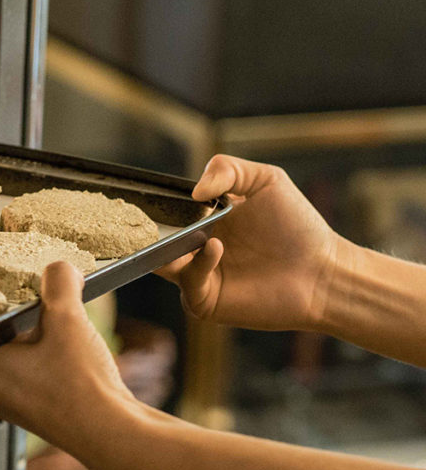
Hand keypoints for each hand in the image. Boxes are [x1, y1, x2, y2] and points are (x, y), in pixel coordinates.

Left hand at [0, 262, 144, 469]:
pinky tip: (66, 344)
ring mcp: (8, 401)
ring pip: (11, 353)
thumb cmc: (79, 386)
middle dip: (9, 314)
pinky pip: (29, 370)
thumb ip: (59, 283)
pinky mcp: (32, 408)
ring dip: (29, 335)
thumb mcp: (68, 319)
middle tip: (28, 292)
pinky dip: (42, 355)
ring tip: (52, 315)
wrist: (111, 433)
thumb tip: (59, 268)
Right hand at [158, 155, 343, 331]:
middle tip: (148, 219)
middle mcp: (197, 249)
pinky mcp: (206, 301)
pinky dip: (196, 265)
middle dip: (147, 231)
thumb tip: (193, 191)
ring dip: (168, 249)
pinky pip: (188, 283)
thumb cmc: (298, 227)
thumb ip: (227, 169)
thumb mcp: (266, 180)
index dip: (154, 206)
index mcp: (205, 220)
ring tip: (194, 234)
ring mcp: (200, 276)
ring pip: (163, 264)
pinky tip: (215, 247)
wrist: (322, 271)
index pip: (166, 213)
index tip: (146, 196)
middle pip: (155, 241)